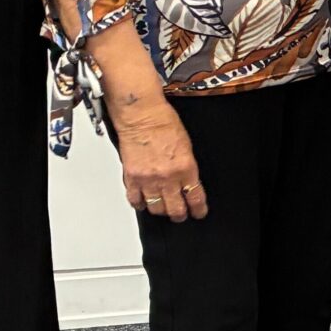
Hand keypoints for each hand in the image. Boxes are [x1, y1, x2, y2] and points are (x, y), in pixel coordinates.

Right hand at [115, 97, 206, 220]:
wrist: (142, 115)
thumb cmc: (164, 124)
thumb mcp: (187, 147)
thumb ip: (188, 169)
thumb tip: (188, 185)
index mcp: (186, 168)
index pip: (195, 198)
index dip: (198, 210)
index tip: (199, 213)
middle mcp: (167, 177)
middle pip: (175, 209)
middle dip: (179, 215)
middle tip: (180, 215)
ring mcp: (148, 179)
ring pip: (156, 208)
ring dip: (161, 210)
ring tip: (163, 208)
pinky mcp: (132, 178)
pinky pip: (135, 200)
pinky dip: (140, 204)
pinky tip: (144, 202)